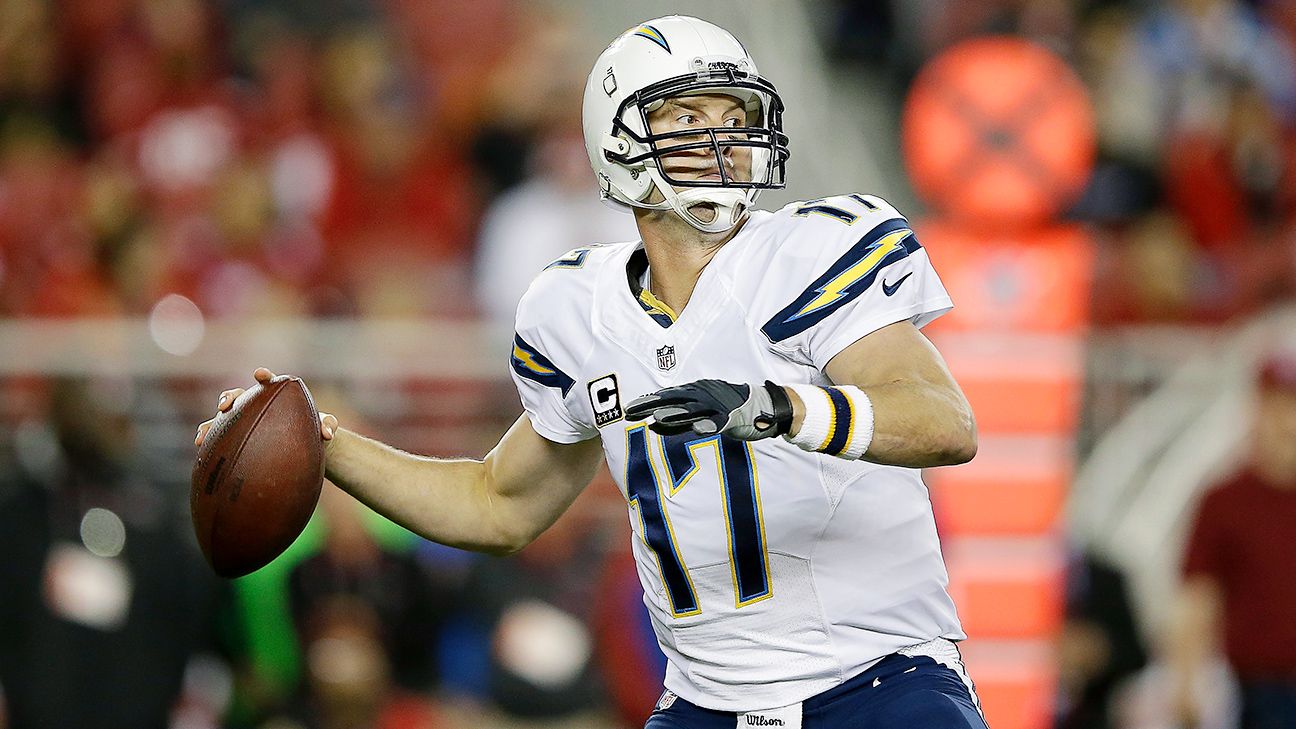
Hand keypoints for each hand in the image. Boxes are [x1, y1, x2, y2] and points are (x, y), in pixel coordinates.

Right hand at [194, 368, 337, 446]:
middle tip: (225, 406)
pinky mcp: (237, 435)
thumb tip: (327, 434)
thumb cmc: (314, 429)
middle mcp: (256, 404)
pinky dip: (210, 441)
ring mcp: (244, 419)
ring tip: (201, 436)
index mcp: (276, 395)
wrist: (303, 444)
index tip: (260, 374)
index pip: (268, 382)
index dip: (263, 376)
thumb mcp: (324, 427)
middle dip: (229, 397)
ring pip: (223, 418)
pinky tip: (201, 450)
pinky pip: (220, 437)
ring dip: (211, 424)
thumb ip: (328, 425)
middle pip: (238, 395)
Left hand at [625, 379, 791, 439]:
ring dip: (676, 415)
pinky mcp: (733, 417)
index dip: (647, 402)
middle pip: (673, 400)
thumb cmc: (731, 409)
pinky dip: (708, 425)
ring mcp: (718, 405)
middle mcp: (704, 395)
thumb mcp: (702, 411)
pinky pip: (718, 421)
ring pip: (693, 410)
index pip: (667, 396)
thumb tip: (654, 425)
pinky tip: (699, 430)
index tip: (628, 409)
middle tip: (630, 413)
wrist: (767, 405)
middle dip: (651, 406)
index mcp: (697, 392)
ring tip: (658, 420)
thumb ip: (680, 419)